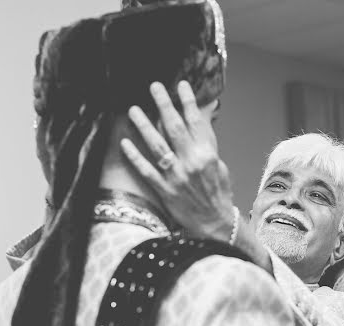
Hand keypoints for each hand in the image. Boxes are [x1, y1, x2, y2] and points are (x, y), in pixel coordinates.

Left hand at [120, 81, 234, 241]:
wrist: (215, 223)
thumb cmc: (217, 192)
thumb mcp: (218, 163)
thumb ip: (207, 141)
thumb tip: (203, 116)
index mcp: (208, 154)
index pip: (196, 122)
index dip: (187, 101)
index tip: (180, 85)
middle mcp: (192, 162)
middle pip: (175, 128)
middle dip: (164, 105)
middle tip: (154, 87)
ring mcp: (177, 177)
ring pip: (158, 146)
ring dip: (144, 126)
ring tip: (134, 109)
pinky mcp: (165, 191)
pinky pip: (147, 171)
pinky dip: (135, 157)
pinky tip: (125, 143)